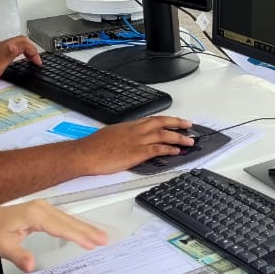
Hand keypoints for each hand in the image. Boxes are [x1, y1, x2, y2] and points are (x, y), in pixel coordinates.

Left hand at [0, 36, 38, 89]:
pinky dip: (19, 52)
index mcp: (4, 46)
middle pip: (21, 41)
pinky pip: (11, 49)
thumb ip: (9, 54)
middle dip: (32, 48)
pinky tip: (19, 60)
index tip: (37, 62)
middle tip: (36, 59)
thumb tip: (16, 45)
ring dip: (26, 50)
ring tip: (31, 59)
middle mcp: (1, 45)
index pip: (24, 43)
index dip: (34, 51)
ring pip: (16, 44)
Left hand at [0, 200, 107, 271]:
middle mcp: (41, 208)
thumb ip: (19, 256)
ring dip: (85, 227)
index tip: (90, 243)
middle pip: (69, 221)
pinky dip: (77, 225)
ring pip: (69, 218)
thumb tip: (31, 265)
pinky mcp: (44, 210)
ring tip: (101, 236)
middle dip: (87, 231)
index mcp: (34, 214)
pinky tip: (85, 231)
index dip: (76, 235)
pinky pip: (64, 218)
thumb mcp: (3, 247)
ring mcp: (43, 207)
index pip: (60, 226)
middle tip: (104, 240)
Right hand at [77, 115, 194, 174]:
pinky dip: (169, 149)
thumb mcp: (110, 134)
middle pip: (161, 123)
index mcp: (129, 125)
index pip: (152, 119)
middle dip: (177, 123)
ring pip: (163, 135)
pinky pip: (158, 149)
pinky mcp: (136, 153)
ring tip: (189, 140)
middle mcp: (135, 130)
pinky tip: (177, 151)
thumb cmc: (93, 146)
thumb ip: (122, 135)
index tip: (175, 121)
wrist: (85, 153)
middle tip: (189, 125)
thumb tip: (127, 139)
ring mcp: (137, 141)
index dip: (166, 120)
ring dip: (178, 137)